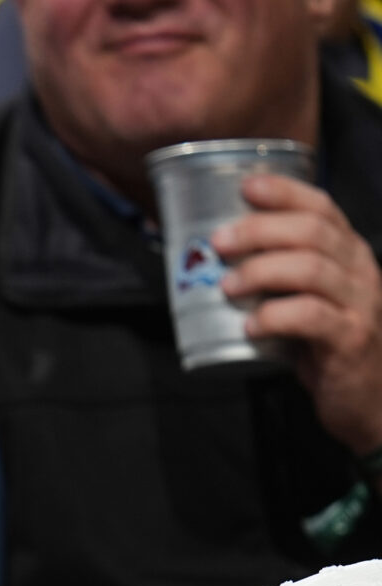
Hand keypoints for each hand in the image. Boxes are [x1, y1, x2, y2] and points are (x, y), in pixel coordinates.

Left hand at [217, 176, 381, 453]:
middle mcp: (361, 271)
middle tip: (219, 243)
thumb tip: (222, 259)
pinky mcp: (350, 340)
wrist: (369, 398)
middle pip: (312, 233)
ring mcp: (361, 304)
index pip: (324, 209)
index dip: (286, 193)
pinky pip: (310, 317)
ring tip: (228, 286)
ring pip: (311, 269)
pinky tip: (250, 325)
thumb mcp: (310, 300)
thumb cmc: (329, 345)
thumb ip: (282, 277)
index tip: (246, 187)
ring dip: (261, 272)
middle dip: (260, 231)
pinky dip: (274, 317)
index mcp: (350, 255)